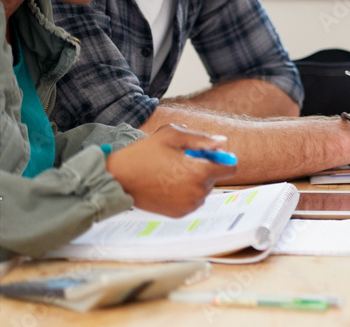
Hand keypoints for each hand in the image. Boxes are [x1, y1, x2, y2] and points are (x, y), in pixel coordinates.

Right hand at [106, 124, 236, 216]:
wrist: (118, 179)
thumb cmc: (144, 154)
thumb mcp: (172, 136)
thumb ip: (201, 139)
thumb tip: (222, 143)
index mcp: (201, 171)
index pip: (231, 168)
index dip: (222, 159)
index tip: (208, 155)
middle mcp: (199, 191)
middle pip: (215, 177)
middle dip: (204, 167)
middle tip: (180, 160)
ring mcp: (189, 205)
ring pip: (204, 189)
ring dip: (194, 180)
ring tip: (171, 172)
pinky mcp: (179, 214)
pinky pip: (192, 200)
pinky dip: (185, 192)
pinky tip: (167, 184)